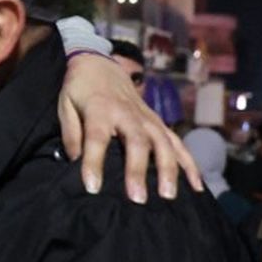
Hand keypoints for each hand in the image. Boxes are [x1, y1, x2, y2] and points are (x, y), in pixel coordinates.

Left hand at [59, 53, 201, 201]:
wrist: (100, 63)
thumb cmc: (80, 89)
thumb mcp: (65, 105)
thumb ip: (70, 133)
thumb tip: (73, 162)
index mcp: (100, 109)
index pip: (96, 138)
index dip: (94, 162)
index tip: (93, 187)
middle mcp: (128, 114)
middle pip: (137, 142)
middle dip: (139, 171)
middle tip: (138, 198)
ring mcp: (147, 117)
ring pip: (163, 143)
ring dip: (168, 169)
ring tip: (168, 196)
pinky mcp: (158, 121)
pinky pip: (177, 142)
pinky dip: (189, 163)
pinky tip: (196, 185)